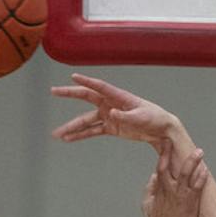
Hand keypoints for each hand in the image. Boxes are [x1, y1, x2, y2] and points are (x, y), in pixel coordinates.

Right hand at [52, 74, 181, 146]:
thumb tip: (111, 113)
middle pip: (86, 97)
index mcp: (119, 97)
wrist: (161, 130)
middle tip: (54, 91)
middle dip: (69, 94)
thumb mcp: (141, 117)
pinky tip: (68, 139)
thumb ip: (126, 115)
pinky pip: (92, 131)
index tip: (73, 77)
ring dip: (72, 127)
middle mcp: (110, 103)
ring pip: (85, 120)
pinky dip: (81, 135)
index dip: (86, 81)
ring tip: (57, 134)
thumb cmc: (154, 118)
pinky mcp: (110, 127)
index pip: (99, 87)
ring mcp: (108, 115)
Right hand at [141, 140, 207, 216]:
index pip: (161, 166)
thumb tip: (153, 175)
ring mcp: (181, 195)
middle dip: (178, 152)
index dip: (164, 153)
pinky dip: (201, 177)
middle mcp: (170, 189)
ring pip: (187, 174)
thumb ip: (150, 188)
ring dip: (193, 161)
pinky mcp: (191, 203)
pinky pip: (197, 187)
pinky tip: (205, 170)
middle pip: (173, 166)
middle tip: (182, 141)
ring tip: (199, 152)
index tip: (167, 142)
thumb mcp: (147, 204)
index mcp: (159, 188)